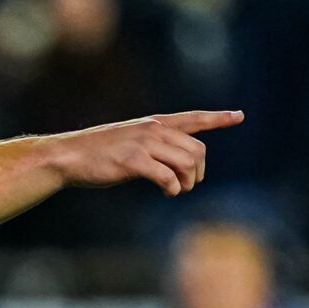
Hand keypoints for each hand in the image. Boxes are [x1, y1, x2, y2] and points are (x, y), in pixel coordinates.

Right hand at [47, 110, 243, 195]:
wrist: (69, 156)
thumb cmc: (98, 153)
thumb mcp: (130, 139)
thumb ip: (154, 145)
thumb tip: (176, 164)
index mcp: (154, 123)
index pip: (193, 118)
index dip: (218, 118)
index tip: (239, 116)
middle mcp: (153, 130)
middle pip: (197, 149)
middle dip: (199, 171)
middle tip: (188, 184)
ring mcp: (144, 144)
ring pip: (187, 163)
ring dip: (187, 182)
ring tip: (175, 190)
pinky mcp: (134, 162)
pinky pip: (168, 177)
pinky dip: (173, 188)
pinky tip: (166, 191)